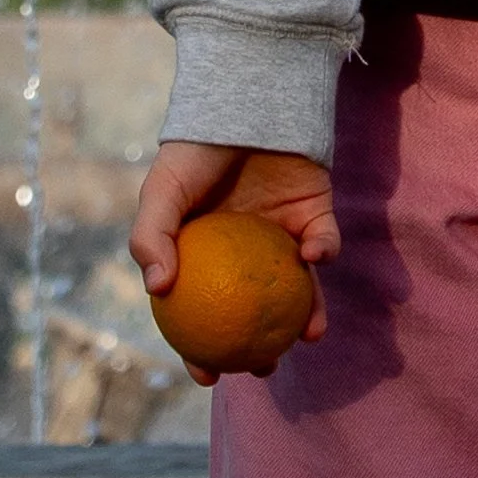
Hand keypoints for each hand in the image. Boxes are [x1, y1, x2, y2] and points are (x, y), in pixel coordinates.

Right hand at [128, 140, 339, 384]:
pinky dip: (324, 252)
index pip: (205, 312)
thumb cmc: (196, 149)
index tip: (208, 377)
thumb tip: (157, 290)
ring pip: (299, 288)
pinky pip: (325, 241)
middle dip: (264, 347)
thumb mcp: (161, 191)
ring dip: (308, 313)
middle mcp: (247, 253)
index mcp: (208, 255)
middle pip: (256, 312)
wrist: (243, 100)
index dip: (203, 350)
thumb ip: (152, 236)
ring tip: (308, 334)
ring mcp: (283, 235)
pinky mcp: (316, 213)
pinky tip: (314, 257)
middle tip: (265, 368)